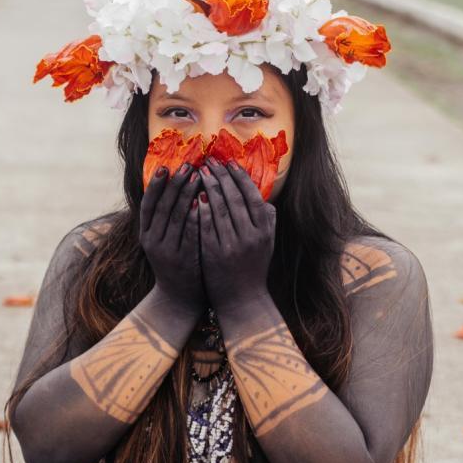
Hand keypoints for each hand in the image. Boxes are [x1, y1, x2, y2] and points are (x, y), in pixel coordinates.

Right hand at [139, 162, 205, 311]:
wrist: (179, 299)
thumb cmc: (176, 262)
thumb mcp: (164, 240)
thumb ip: (168, 217)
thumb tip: (175, 186)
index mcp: (146, 234)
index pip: (148, 204)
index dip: (156, 185)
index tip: (165, 166)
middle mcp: (153, 241)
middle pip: (163, 207)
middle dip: (175, 184)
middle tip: (187, 165)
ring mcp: (168, 252)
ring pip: (176, 218)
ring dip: (186, 195)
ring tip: (198, 177)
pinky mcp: (184, 261)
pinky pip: (189, 235)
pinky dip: (196, 218)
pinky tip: (204, 203)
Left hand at [196, 156, 276, 312]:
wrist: (242, 300)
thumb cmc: (254, 268)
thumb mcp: (267, 243)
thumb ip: (267, 220)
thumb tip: (262, 196)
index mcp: (264, 230)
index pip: (251, 196)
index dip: (240, 177)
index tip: (229, 163)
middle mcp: (250, 236)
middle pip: (234, 198)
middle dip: (221, 176)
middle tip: (210, 161)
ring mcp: (232, 245)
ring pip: (219, 209)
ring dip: (209, 187)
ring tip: (200, 172)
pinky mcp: (214, 254)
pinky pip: (206, 226)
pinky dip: (201, 209)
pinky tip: (194, 195)